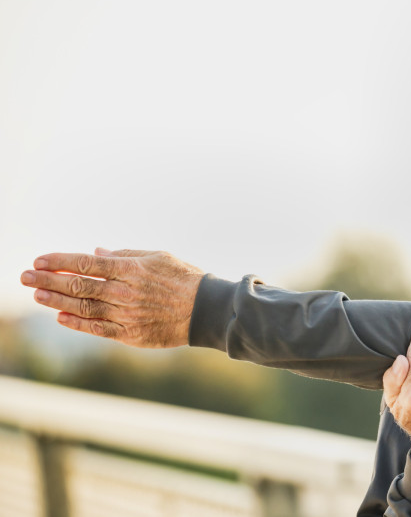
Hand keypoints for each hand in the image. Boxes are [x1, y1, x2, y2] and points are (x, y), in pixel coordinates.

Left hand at [20, 249, 203, 347]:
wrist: (207, 310)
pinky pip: (98, 329)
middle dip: (48, 280)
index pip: (86, 264)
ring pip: (83, 307)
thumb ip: (126, 255)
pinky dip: (77, 323)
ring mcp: (126, 315)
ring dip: (56, 301)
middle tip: (24, 277)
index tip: (38, 260)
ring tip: (37, 295)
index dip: (59, 261)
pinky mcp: (131, 334)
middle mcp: (124, 292)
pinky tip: (61, 317)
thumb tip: (96, 254)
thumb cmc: (185, 279)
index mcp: (131, 270)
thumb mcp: (158, 257)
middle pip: (78, 285)